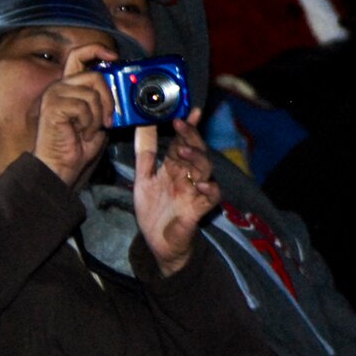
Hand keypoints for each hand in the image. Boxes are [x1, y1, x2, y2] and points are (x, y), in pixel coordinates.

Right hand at [33, 45, 117, 188]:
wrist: (62, 166)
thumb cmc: (79, 145)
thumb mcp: (99, 117)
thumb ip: (105, 99)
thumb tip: (124, 86)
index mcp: (69, 86)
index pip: (79, 55)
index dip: (97, 50)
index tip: (114, 56)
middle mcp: (59, 86)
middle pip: (94, 75)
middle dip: (109, 98)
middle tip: (108, 119)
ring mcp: (54, 95)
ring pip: (92, 93)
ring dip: (98, 116)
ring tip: (88, 130)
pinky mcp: (53, 106)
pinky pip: (84, 107)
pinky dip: (89, 123)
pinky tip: (79, 133)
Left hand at [133, 112, 219, 276]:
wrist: (157, 244)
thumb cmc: (153, 211)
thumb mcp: (143, 178)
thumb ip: (144, 152)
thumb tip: (142, 123)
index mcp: (174, 167)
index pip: (183, 141)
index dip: (186, 126)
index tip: (189, 111)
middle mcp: (187, 176)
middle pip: (196, 151)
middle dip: (191, 136)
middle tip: (182, 123)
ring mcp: (195, 191)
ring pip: (205, 169)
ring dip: (196, 158)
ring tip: (182, 150)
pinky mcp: (199, 209)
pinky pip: (212, 196)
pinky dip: (210, 188)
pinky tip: (201, 183)